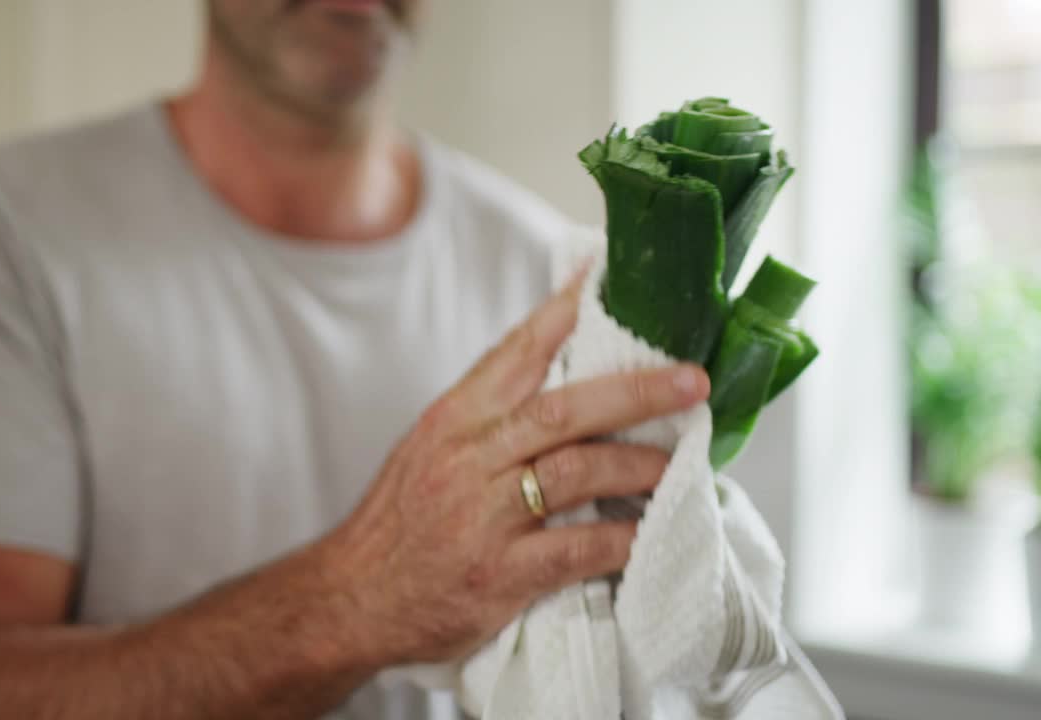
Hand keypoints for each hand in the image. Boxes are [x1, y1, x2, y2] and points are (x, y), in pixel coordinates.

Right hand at [318, 266, 710, 665]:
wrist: (352, 599)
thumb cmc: (398, 521)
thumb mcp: (428, 448)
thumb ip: (485, 411)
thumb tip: (552, 365)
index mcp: (452, 420)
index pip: (515, 353)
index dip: (566, 315)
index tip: (607, 282)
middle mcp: (467, 459)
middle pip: (563, 410)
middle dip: (635, 392)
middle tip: (691, 382)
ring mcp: (484, 517)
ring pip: (576, 472)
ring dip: (638, 464)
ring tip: (679, 463)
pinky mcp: (500, 574)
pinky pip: (576, 549)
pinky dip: (621, 539)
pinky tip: (650, 532)